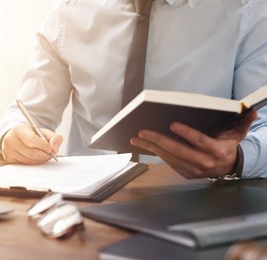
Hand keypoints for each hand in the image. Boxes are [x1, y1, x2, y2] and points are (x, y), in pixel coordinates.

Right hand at [1, 124, 62, 164]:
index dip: (43, 146)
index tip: (50, 149)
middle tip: (50, 154)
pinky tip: (36, 158)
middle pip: (31, 153)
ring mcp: (8, 151)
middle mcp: (10, 140)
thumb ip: (54, 138)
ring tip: (44, 155)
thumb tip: (54, 149)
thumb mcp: (44, 132)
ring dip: (40, 160)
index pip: (31, 140)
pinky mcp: (9, 160)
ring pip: (29, 161)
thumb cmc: (31, 134)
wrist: (17, 137)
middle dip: (44, 155)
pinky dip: (34, 163)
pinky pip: (25, 165)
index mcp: (19, 130)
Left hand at [130, 110, 256, 178]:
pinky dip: (156, 153)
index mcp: (216, 151)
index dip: (186, 133)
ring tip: (137, 139)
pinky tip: (146, 145)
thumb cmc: (227, 146)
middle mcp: (204, 162)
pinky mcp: (186, 174)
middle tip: (142, 132)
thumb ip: (242, 123)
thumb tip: (251, 111)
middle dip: (158, 141)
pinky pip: (168, 162)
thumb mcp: (237, 135)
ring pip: (169, 157)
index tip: (172, 125)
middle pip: (178, 150)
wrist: (227, 167)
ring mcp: (193, 170)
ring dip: (151, 148)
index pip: (199, 141)